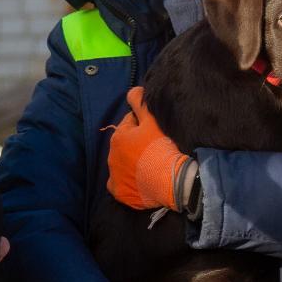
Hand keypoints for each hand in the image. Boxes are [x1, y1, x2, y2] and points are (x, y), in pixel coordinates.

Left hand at [106, 87, 195, 212]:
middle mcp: (110, 155)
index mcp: (118, 136)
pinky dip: (127, 181)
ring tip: (149, 165)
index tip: (156, 133)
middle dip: (135, 144)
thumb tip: (132, 90)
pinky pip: (120, 183)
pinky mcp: (119, 192)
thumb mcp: (152, 121)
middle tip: (154, 149)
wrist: (170, 181)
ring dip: (132, 162)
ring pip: (122, 164)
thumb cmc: (161, 148)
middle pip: (125, 145)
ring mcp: (113, 175)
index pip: (130, 124)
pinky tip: (139, 181)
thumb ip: (140, 103)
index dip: (143, 126)